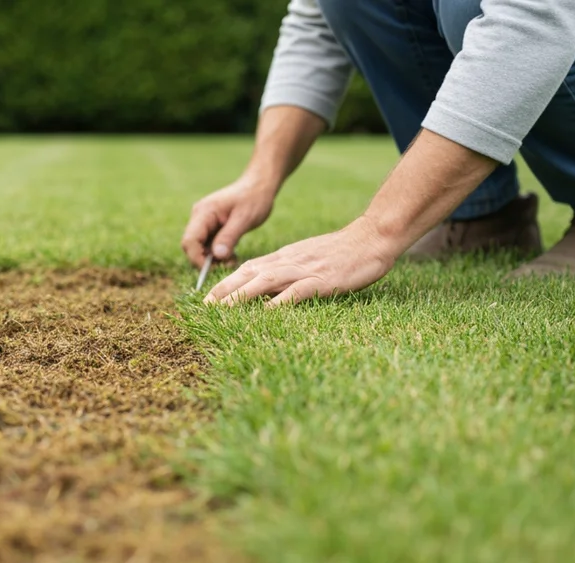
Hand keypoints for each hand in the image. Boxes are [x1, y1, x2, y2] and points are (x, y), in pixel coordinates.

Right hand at [181, 176, 276, 267]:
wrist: (259, 185)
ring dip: (212, 259)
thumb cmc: (254, 198)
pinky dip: (217, 254)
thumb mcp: (244, 218)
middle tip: (227, 265)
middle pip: (191, 246)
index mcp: (204, 213)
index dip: (197, 259)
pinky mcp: (211, 227)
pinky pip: (208, 245)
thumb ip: (229, 237)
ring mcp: (204, 222)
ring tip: (232, 260)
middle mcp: (199, 217)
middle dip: (205, 261)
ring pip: (199, 248)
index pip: (190, 241)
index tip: (214, 269)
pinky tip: (232, 255)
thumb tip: (216, 256)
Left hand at [203, 217, 399, 306]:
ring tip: (221, 311)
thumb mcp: (307, 258)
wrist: (371, 237)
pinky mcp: (321, 281)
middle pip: (248, 274)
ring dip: (240, 296)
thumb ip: (286, 270)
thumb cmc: (342, 252)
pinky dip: (280, 302)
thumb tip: (266, 290)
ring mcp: (304, 270)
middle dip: (223, 291)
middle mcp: (288, 262)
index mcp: (284, 257)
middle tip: (203, 308)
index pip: (247, 269)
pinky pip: (297, 292)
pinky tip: (265, 313)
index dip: (225, 284)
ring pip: (264, 281)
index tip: (206, 299)